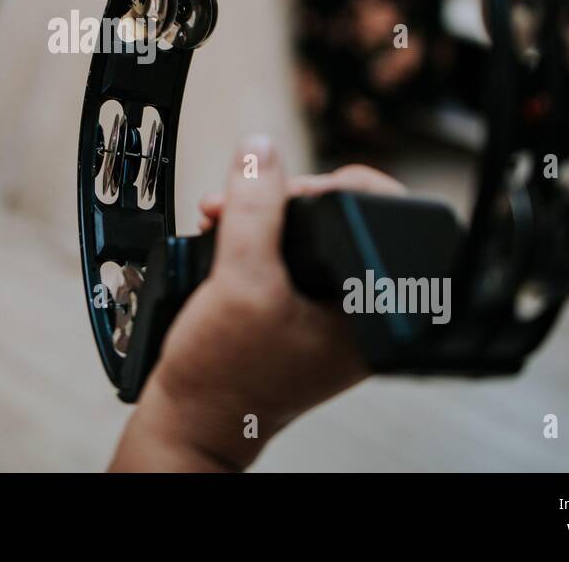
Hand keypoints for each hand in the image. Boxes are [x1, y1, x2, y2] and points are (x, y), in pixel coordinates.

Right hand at [109, 136, 405, 471]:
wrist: (189, 420)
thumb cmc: (224, 378)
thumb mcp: (240, 279)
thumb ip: (254, 208)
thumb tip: (261, 148)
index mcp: (373, 312)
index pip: (379, 215)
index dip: (325, 187)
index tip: (278, 187)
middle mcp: (360, 310)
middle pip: (337, 218)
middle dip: (277, 199)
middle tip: (236, 201)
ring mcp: (328, 312)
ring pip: (305, 233)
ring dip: (258, 215)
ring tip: (219, 216)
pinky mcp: (298, 311)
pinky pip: (284, 254)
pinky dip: (252, 238)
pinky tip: (221, 236)